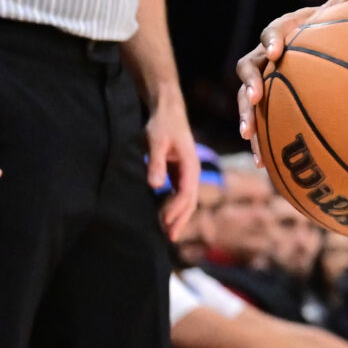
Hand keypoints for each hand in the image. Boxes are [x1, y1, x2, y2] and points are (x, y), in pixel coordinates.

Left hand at [144, 91, 197, 239]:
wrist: (167, 109)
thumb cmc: (162, 123)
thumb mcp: (156, 141)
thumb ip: (156, 162)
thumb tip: (155, 185)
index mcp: (191, 165)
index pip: (186, 193)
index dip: (176, 209)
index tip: (163, 221)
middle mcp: (192, 171)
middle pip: (190, 201)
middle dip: (180, 219)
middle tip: (170, 238)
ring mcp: (186, 172)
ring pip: (186, 199)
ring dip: (177, 216)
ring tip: (167, 232)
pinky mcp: (178, 171)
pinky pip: (179, 193)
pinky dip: (173, 206)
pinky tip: (163, 215)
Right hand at [238, 0, 347, 152]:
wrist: (329, 40)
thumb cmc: (340, 24)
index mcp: (285, 31)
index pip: (272, 33)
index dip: (271, 41)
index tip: (278, 52)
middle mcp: (268, 55)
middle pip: (249, 67)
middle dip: (250, 83)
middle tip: (254, 98)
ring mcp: (265, 80)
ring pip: (246, 98)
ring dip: (246, 116)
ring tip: (249, 136)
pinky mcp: (268, 103)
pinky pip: (259, 121)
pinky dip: (259, 141)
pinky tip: (262, 164)